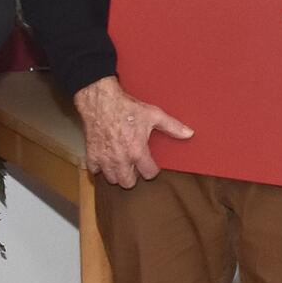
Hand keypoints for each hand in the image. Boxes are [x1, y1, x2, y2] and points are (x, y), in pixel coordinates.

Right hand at [73, 76, 192, 188]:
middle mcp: (121, 159)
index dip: (151, 168)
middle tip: (133, 165)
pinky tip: (104, 158)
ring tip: (120, 163)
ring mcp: (105, 158)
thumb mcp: (152, 114)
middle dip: (133, 176)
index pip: (149, 174)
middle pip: (128, 183)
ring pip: (112, 179)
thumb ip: (172, 126)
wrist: (100, 99)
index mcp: (137, 152)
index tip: (149, 163)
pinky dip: (99, 167)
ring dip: (117, 173)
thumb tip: (189, 133)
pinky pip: (94, 171)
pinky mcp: (91, 154)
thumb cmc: (125, 107)